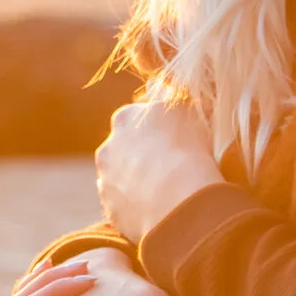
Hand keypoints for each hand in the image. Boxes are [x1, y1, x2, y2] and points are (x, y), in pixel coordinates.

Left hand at [94, 101, 222, 242]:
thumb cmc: (189, 150)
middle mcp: (108, 148)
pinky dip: (136, 205)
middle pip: (124, 148)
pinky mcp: (110, 209)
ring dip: (136, 181)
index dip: (156, 130)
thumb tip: (156, 86)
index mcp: (125, 118)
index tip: (173, 141)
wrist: (178, 199)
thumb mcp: (185, 110)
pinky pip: (123, 205)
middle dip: (141, 155)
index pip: (136, 119)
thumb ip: (167, 95)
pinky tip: (157, 207)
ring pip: (121, 177)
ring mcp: (107, 180)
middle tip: (170, 166)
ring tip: (166, 190)